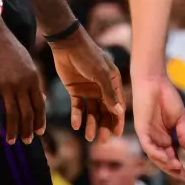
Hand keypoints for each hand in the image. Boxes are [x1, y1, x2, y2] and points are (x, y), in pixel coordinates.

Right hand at [0, 15, 45, 144]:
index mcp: (33, 77)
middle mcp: (21, 84)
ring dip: (13, 131)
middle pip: (27, 113)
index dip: (40, 121)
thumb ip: (33, 81)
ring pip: (12, 115)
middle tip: (27, 142)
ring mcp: (5, 86)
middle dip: (28, 130)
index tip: (40, 133)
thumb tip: (41, 98)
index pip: (40, 105)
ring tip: (11, 141)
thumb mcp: (27, 62)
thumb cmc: (8, 47)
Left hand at [50, 26, 124, 140]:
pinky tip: (76, 125)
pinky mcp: (75, 89)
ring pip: (92, 111)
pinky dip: (77, 116)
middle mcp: (102, 87)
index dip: (117, 120)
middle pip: (105, 111)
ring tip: (88, 136)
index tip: (116, 134)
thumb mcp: (100, 74)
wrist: (66, 44)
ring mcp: (89, 89)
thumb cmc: (88, 56)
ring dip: (91, 123)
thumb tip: (118, 112)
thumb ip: (108, 93)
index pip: (118, 104)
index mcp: (113, 82)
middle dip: (104, 125)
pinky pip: (78, 106)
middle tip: (102, 140)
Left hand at [133, 75, 184, 180]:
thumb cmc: (167, 96)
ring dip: (165, 163)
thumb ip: (184, 135)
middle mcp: (155, 138)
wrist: (155, 81)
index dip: (178, 167)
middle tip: (184, 176)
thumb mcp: (180, 119)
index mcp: (164, 136)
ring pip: (154, 156)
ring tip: (176, 167)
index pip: (170, 156)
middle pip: (162, 160)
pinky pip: (147, 145)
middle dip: (172, 170)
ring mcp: (147, 135)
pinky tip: (166, 157)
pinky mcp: (141, 129)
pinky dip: (156, 153)